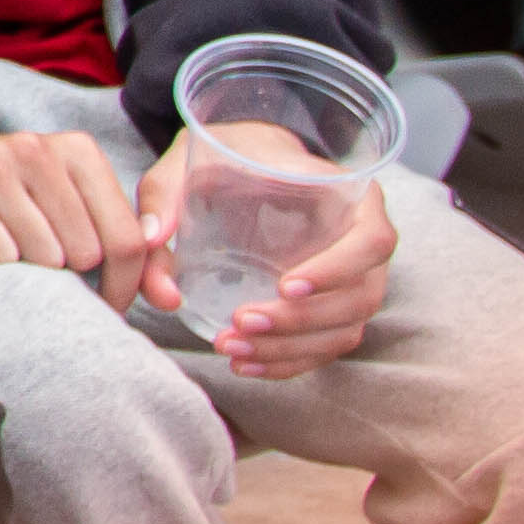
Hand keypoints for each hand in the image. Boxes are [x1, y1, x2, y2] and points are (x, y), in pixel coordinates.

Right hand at [0, 124, 151, 311]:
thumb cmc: (14, 198)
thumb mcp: (73, 205)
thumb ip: (127, 246)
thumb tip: (170, 296)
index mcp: (78, 150)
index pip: (127, 238)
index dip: (124, 285)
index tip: (108, 302)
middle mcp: (36, 148)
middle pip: (84, 254)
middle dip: (66, 271)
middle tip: (42, 257)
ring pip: (41, 257)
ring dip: (27, 266)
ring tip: (10, 243)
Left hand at [137, 135, 396, 377]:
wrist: (244, 165)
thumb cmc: (224, 159)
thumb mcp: (190, 162)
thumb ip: (166, 195)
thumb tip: (152, 239)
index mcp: (348, 194)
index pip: (371, 239)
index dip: (337, 269)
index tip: (284, 287)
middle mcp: (363, 239)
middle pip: (359, 296)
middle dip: (300, 321)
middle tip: (240, 322)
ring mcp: (356, 279)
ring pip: (344, 329)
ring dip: (291, 348)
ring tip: (233, 349)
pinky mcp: (335, 307)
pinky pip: (327, 345)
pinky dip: (290, 362)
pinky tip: (247, 365)